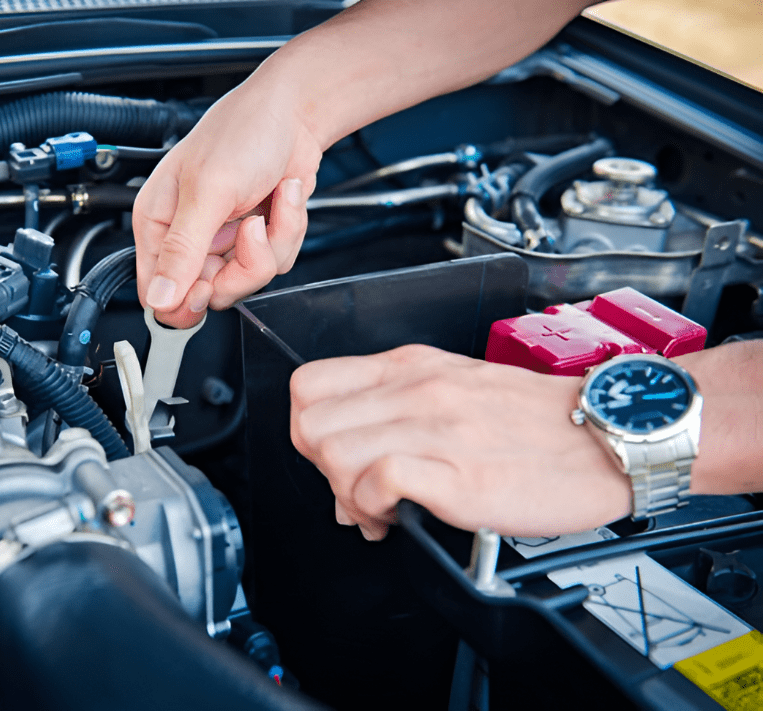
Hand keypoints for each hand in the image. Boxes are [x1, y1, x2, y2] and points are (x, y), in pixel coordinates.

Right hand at [132, 72, 319, 327]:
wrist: (295, 113)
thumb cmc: (243, 132)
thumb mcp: (209, 191)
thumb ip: (182, 249)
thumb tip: (159, 298)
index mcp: (158, 222)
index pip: (157, 291)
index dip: (184, 300)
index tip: (211, 283)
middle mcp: (189, 236)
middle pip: (209, 293)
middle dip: (243, 265)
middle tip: (252, 227)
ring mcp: (224, 239)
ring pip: (246, 279)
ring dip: (272, 242)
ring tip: (272, 199)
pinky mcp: (256, 238)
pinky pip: (274, 262)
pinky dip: (288, 231)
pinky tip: (283, 197)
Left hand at [290, 344, 631, 539]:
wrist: (611, 434)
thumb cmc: (538, 420)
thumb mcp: (456, 388)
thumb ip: (396, 415)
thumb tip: (344, 467)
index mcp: (411, 367)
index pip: (309, 384)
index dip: (308, 427)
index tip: (334, 456)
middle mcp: (416, 390)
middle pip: (309, 424)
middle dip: (319, 467)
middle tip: (354, 489)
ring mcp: (436, 430)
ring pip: (333, 452)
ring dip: (345, 493)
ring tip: (378, 509)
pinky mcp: (458, 475)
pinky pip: (376, 483)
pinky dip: (374, 508)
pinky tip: (398, 517)